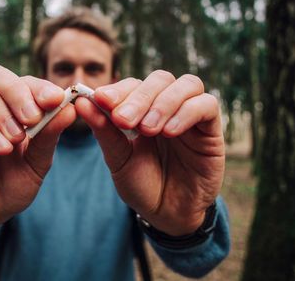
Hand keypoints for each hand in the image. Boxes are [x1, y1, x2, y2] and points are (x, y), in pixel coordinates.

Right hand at [0, 65, 75, 244]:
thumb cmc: (11, 186)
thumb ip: (49, 135)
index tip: (55, 99)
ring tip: (16, 138)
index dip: (39, 86)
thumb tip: (70, 108)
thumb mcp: (37, 163)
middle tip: (33, 118)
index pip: (22, 81)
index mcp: (11, 108)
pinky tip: (3, 148)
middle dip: (16, 91)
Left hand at [76, 71, 224, 235]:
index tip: (101, 100)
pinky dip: (187, 113)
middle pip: (160, 79)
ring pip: (187, 84)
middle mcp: (168, 106)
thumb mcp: (118, 158)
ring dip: (164, 103)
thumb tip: (82, 102)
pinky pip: (207, 105)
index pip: (134, 84)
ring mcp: (191, 115)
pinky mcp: (211, 130)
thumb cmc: (142, 184)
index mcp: (143, 109)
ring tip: (148, 129)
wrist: (167, 215)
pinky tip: (169, 132)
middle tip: (123, 120)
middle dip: (139, 97)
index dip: (119, 89)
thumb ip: (104, 130)